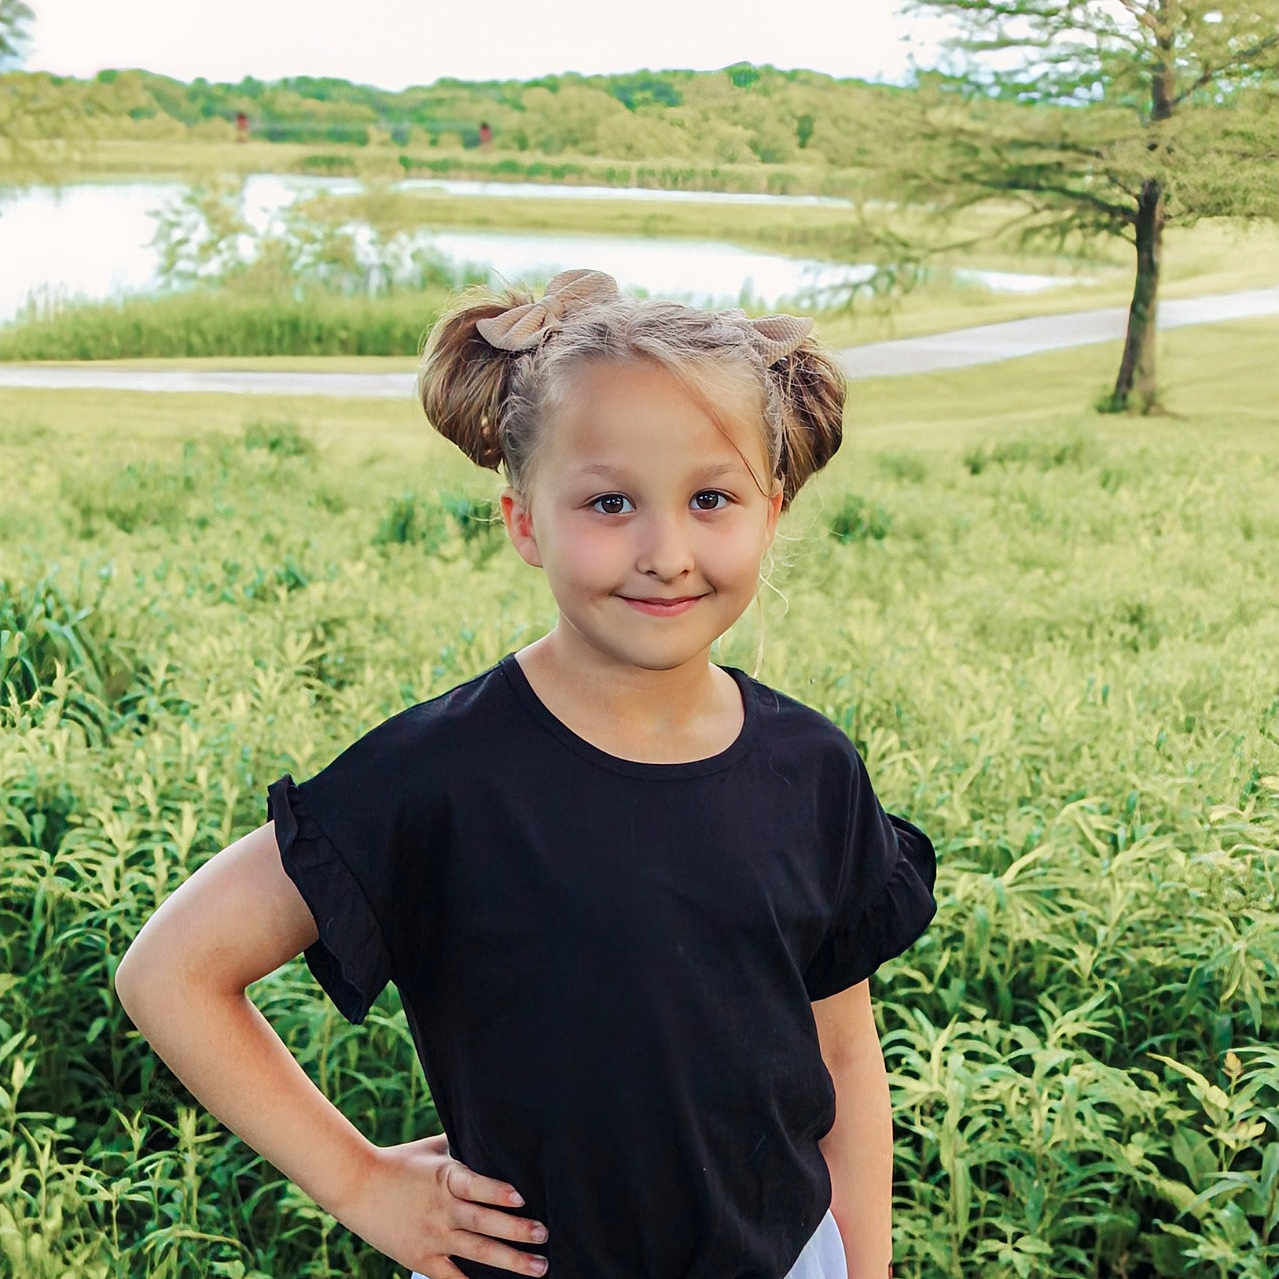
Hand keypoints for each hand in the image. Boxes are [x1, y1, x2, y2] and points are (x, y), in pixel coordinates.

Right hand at [341, 1132, 548, 1277]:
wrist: (356, 1185)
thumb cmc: (399, 1161)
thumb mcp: (433, 1147)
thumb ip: (462, 1143)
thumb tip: (491, 1129)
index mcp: (445, 1177)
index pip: (475, 1185)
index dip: (497, 1192)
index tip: (522, 1198)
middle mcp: (442, 1209)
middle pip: (484, 1223)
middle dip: (517, 1231)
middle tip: (544, 1235)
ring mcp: (433, 1236)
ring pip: (477, 1252)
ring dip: (510, 1261)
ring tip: (539, 1267)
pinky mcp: (421, 1257)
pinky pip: (451, 1277)